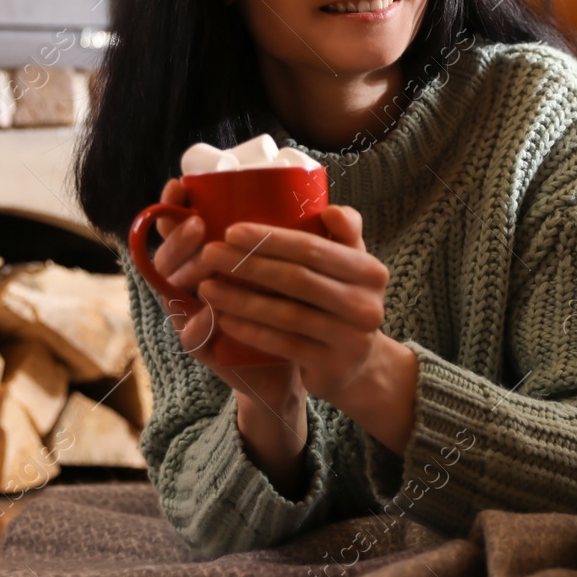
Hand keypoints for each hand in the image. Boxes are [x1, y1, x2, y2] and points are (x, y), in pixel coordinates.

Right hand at [149, 178, 308, 494]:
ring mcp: (197, 314)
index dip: (174, 205)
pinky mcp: (206, 348)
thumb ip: (322, 240)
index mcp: (210, 255)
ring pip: (170, 290)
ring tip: (206, 257)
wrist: (302, 356)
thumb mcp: (308, 267)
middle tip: (198, 222)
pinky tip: (208, 316)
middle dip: (177, 236)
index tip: (180, 185)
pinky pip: (190, 337)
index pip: (179, 225)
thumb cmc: (302, 301)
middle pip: (168, 254)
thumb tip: (333, 210)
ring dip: (184, 272)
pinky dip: (197, 326)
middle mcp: (196, 282)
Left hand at [196, 205, 417, 452]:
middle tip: (210, 254)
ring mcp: (352, 339)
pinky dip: (251, 330)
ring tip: (207, 287)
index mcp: (369, 271)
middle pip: (297, 279)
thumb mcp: (350, 265)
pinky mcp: (332, 367)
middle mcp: (366, 305)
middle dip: (248, 264)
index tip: (230, 231)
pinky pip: (284, 345)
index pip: (313, 248)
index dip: (270, 239)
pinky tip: (223, 319)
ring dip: (241, 299)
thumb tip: (330, 209)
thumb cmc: (342, 301)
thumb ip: (345, 232)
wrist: (356, 365)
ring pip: (287, 314)